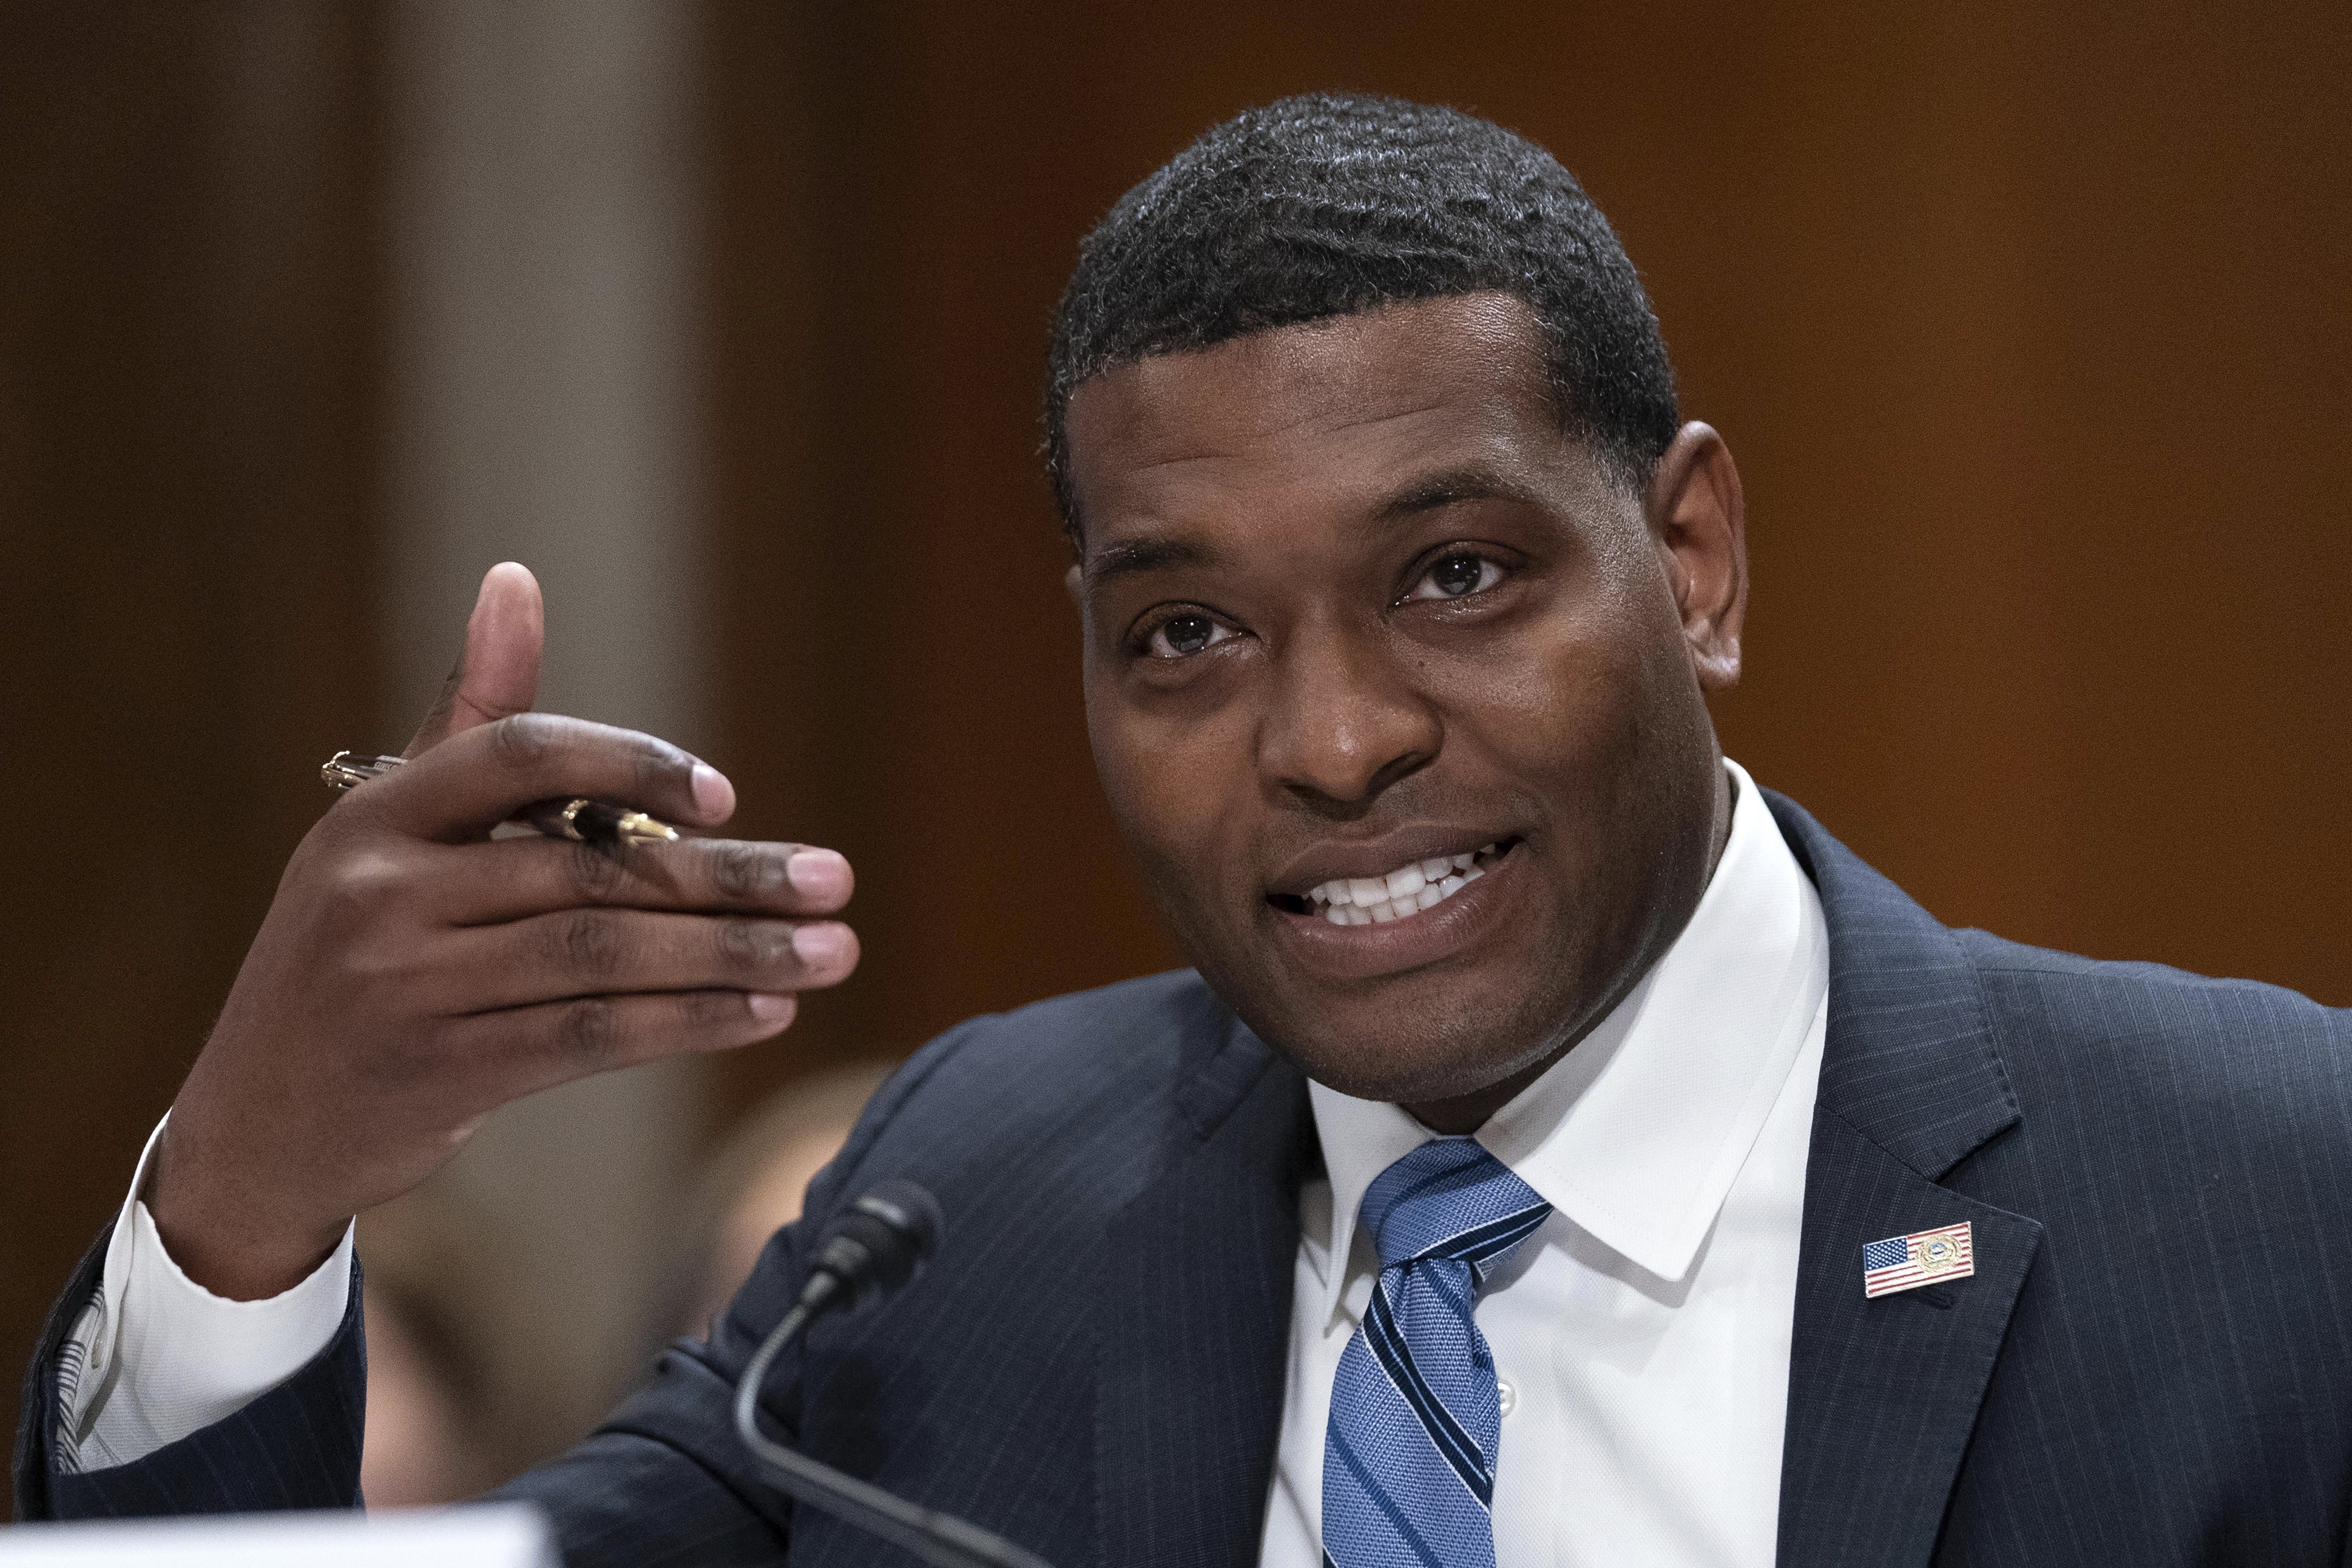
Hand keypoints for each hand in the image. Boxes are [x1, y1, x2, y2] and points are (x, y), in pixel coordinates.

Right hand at [149, 564, 858, 1299]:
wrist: (258, 1120)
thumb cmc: (358, 951)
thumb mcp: (390, 832)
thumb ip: (471, 717)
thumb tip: (515, 581)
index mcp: (376, 815)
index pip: (523, 757)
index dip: (632, 764)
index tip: (729, 795)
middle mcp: (382, 894)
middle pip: (590, 871)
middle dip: (728, 878)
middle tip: (835, 881)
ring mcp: (405, 988)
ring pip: (604, 958)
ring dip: (732, 956)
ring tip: (829, 952)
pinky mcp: (440, 1074)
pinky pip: (589, 1039)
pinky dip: (687, 1024)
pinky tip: (763, 1012)